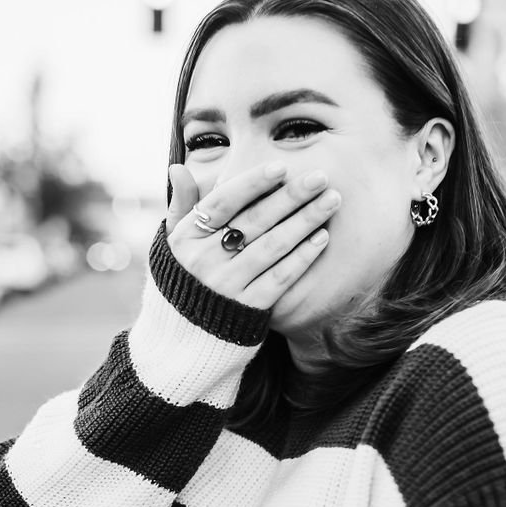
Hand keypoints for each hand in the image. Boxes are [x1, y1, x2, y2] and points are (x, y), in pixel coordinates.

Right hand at [165, 161, 339, 310]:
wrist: (184, 339)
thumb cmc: (185, 279)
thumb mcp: (174, 243)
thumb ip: (181, 205)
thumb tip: (178, 166)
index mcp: (187, 238)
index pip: (222, 202)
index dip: (252, 183)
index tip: (281, 167)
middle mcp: (205, 260)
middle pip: (255, 221)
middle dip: (291, 196)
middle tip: (321, 177)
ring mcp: (227, 286)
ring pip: (273, 246)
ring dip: (305, 221)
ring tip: (331, 201)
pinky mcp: (248, 309)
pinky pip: (280, 278)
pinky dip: (303, 256)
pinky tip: (322, 238)